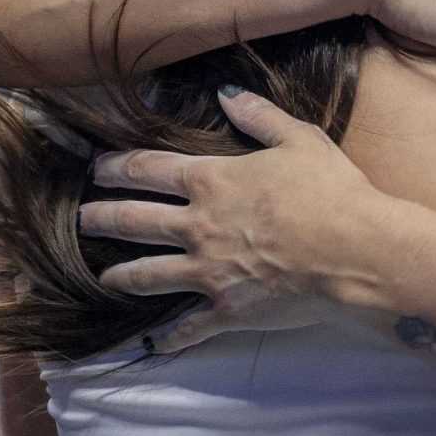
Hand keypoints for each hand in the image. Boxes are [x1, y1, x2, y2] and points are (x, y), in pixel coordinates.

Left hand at [78, 86, 378, 352]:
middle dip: (102, 218)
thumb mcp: (299, 138)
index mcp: (211, 181)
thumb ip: (259, 115)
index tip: (96, 168)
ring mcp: (206, 271)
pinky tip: (155, 343)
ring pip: (148, 274)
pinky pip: (188, 327)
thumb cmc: (330, 189)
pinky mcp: (225, 308)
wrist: (353, 248)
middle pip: (135, 221)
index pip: (149, 170)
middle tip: (82, 219)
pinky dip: (169, 336)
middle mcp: (196, 226)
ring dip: (121, 274)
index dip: (117, 167)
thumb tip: (224, 92)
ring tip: (104, 277)